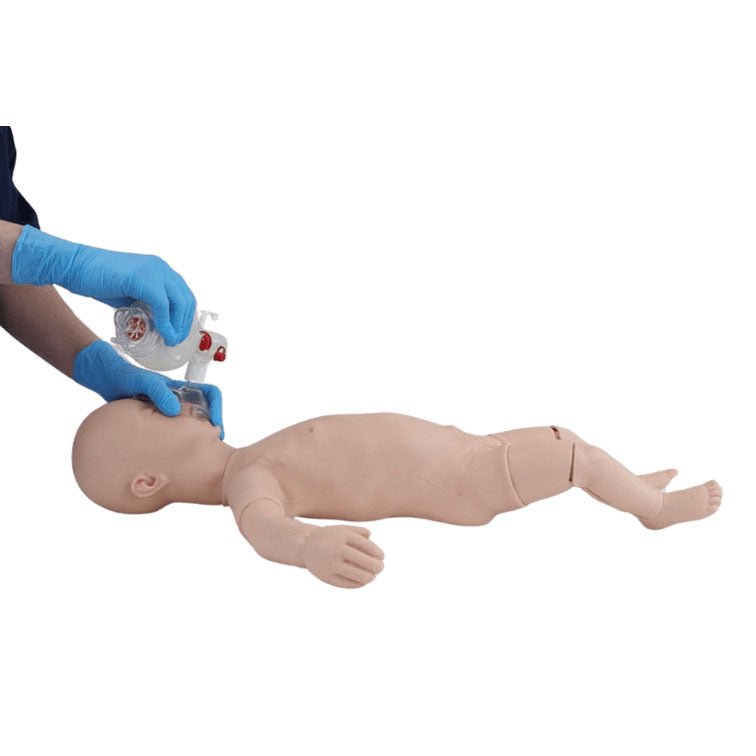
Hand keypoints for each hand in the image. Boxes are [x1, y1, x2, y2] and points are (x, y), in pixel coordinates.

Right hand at [12, 225, 195, 345]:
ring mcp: (153, 271)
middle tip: (176, 340)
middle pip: (186, 299)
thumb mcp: (129, 295)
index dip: (185, 316)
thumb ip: (145, 306)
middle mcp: (160, 268)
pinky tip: (163, 333)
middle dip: (184, 323)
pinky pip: (162, 304)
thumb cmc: (97, 280)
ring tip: (170, 340)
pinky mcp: (142, 278)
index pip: (183, 295)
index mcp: (159, 270)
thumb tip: (157, 325)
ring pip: (179, 302)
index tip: (180, 333)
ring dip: (177, 325)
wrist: (73, 267)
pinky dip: (166, 322)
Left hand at [73, 340, 224, 438]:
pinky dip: (177, 441)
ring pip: (190, 424)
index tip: (215, 426)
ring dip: (195, 436)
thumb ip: (158, 392)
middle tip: (208, 446)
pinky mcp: (155, 420)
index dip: (218, 408)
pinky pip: (172, 431)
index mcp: (181, 388)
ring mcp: (167, 410)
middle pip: (205, 412)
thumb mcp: (142, 381)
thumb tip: (174, 411)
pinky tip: (169, 452)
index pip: (210, 393)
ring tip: (191, 452)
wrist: (103, 377)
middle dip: (211, 428)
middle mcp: (178, 399)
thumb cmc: (123, 374)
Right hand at [301, 525, 384, 588]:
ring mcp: (333, 565)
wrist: (306, 546)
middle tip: (381, 568)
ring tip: (372, 576)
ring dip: (370, 577)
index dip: (378, 554)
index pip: (368, 547)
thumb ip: (361, 533)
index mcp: (344, 537)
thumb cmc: (330, 537)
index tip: (382, 557)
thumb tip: (376, 547)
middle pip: (367, 562)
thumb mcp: (344, 529)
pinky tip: (363, 581)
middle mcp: (338, 550)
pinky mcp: (329, 578)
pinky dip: (359, 583)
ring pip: (360, 576)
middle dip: (377, 567)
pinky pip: (350, 584)